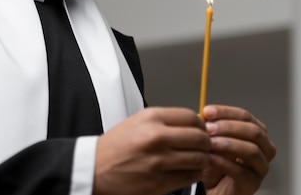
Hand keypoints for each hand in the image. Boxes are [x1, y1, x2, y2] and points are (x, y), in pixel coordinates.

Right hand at [94, 107, 209, 194]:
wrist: (94, 169)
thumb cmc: (115, 146)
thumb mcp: (137, 122)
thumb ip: (165, 121)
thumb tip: (193, 123)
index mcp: (151, 118)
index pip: (192, 117)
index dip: (201, 125)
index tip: (201, 130)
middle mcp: (156, 137)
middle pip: (199, 137)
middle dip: (206, 143)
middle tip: (203, 146)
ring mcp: (158, 161)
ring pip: (199, 159)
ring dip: (202, 160)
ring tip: (196, 160)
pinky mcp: (158, 182)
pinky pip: (190, 177)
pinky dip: (194, 174)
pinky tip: (188, 171)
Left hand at [202, 105, 276, 194]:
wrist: (214, 189)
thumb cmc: (216, 164)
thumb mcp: (212, 140)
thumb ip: (211, 127)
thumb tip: (204, 114)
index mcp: (256, 133)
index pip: (245, 116)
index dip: (226, 112)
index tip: (207, 111)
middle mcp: (264, 149)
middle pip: (253, 131)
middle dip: (229, 127)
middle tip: (209, 128)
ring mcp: (261, 167)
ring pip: (252, 150)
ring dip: (228, 144)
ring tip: (210, 143)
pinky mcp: (254, 184)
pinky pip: (241, 171)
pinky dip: (224, 162)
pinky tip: (210, 158)